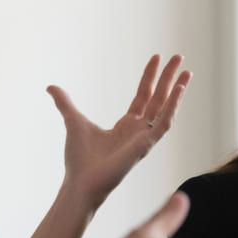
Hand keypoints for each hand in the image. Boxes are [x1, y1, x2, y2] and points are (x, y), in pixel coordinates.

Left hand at [49, 54, 189, 208]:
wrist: (80, 181)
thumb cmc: (79, 158)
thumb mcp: (73, 121)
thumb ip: (65, 103)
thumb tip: (51, 87)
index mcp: (127, 125)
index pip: (143, 95)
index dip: (149, 76)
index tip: (156, 57)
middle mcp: (140, 130)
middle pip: (159, 97)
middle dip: (169, 77)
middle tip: (179, 57)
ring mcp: (145, 138)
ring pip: (166, 107)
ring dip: (177, 89)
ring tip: (187, 70)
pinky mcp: (146, 145)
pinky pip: (165, 123)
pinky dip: (173, 106)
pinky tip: (178, 90)